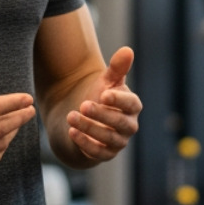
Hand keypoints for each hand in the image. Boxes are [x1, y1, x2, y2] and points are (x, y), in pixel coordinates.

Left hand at [67, 46, 140, 164]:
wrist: (85, 117)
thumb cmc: (100, 95)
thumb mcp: (106, 80)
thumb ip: (117, 67)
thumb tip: (128, 50)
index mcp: (132, 106)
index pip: (131, 104)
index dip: (119, 100)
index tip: (103, 94)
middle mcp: (129, 125)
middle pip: (120, 123)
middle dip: (102, 115)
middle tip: (83, 105)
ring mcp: (118, 141)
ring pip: (108, 138)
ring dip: (89, 128)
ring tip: (71, 117)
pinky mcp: (105, 153)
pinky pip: (98, 153)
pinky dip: (85, 144)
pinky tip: (72, 132)